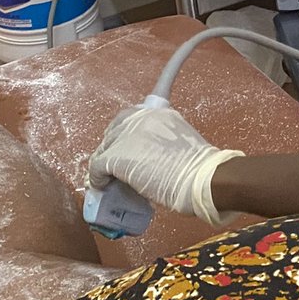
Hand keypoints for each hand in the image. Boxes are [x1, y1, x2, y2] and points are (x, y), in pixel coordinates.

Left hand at [87, 102, 242, 226]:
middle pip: (114, 130)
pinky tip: (104, 186)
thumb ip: (162, 141)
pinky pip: (97, 166)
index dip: (123, 132)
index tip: (122, 144)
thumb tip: (146, 156)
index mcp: (160, 113)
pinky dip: (97, 179)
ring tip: (108, 178)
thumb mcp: (182, 143)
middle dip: (111, 147)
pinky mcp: (117, 156)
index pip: (132, 115)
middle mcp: (142, 118)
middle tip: (113, 165)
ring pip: (104, 148)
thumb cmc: (198, 169)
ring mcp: (128, 136)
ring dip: (104, 164)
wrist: (201, 179)